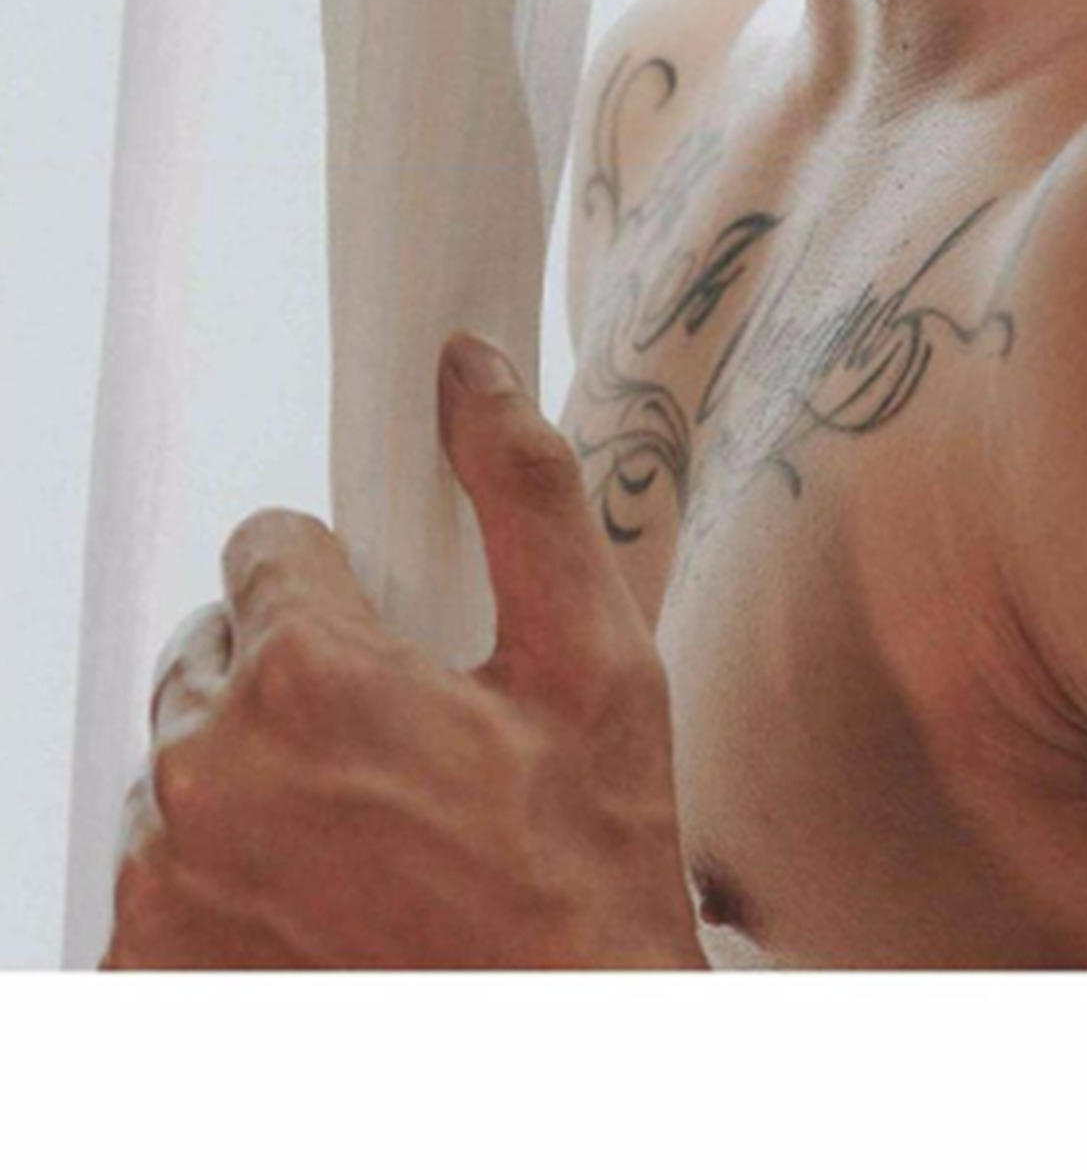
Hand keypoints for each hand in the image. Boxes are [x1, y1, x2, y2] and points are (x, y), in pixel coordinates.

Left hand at [102, 336, 701, 969]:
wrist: (561, 1069)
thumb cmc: (588, 876)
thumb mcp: (596, 666)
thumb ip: (524, 490)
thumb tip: (467, 365)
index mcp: (306, 674)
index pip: (265, 547)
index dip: (345, 587)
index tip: (402, 652)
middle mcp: (202, 774)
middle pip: (213, 657)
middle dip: (290, 684)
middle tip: (397, 760)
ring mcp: (159, 886)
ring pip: (182, 768)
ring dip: (252, 784)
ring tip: (364, 846)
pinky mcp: (141, 975)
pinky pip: (156, 878)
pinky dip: (221, 885)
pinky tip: (317, 915)